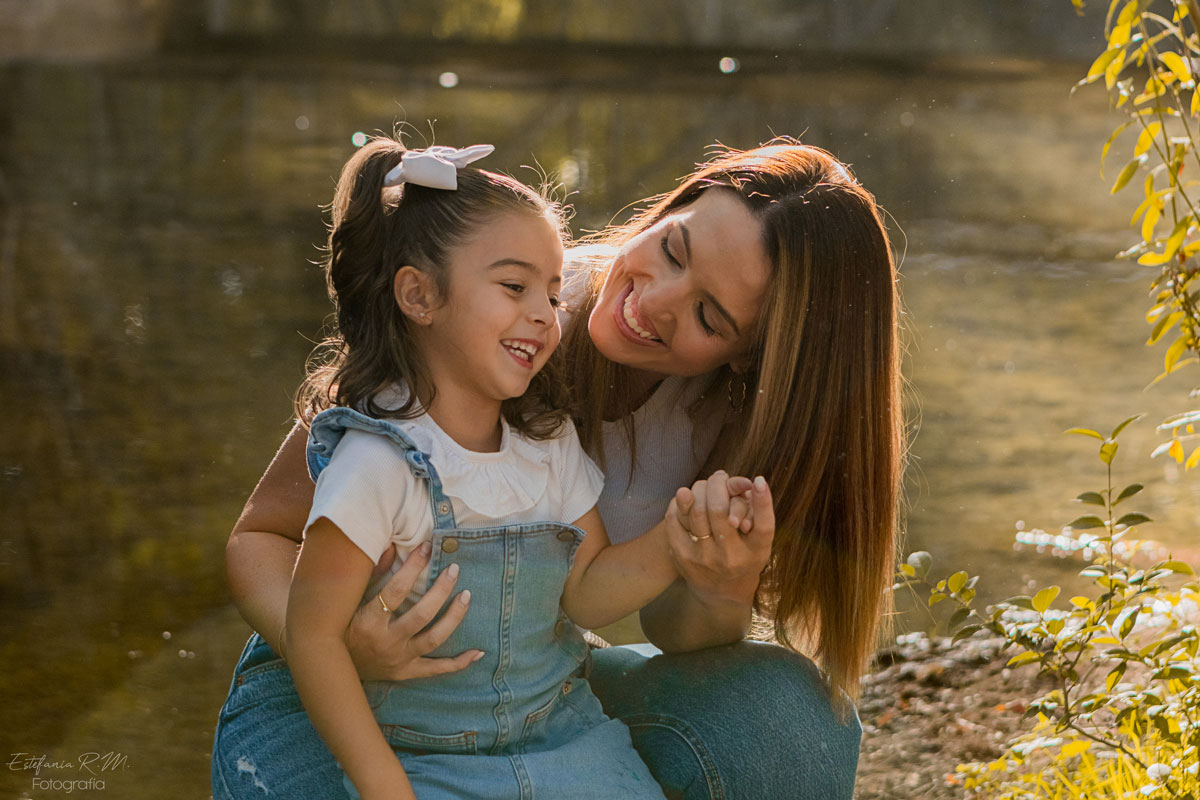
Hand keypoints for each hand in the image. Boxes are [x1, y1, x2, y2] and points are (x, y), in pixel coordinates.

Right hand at [344, 541, 482, 680]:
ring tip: (466, 596)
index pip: (396, 590)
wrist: (331, 666)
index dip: (413, 567)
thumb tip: (393, 546)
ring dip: (454, 617)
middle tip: (454, 569)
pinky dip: (459, 663)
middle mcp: (386, 642)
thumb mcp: (351, 598)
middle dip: (441, 590)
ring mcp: (398, 659)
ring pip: (434, 639)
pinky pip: (437, 669)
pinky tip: (478, 652)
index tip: (427, 547)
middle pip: (422, 614)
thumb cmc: (341, 624)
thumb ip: (373, 573)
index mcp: (369, 621)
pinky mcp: (406, 672)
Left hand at [663, 471, 774, 606]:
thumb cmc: (745, 559)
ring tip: (704, 486)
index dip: (762, 501)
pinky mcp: (682, 557)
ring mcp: (704, 558)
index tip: (755, 480)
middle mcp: (730, 557)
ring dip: (699, 490)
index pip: (763, 525)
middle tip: (719, 477)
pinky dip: (680, 503)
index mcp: (755, 552)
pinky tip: (686, 498)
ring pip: (695, 511)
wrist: (722, 594)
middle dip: (717, 484)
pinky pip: (674, 521)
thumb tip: (756, 480)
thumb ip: (761, 512)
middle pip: (718, 509)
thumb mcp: (761, 541)